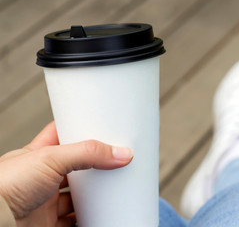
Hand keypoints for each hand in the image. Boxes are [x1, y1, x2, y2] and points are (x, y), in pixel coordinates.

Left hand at [0, 122, 132, 226]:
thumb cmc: (3, 185)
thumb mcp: (51, 158)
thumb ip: (87, 153)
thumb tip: (119, 153)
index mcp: (38, 154)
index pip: (61, 134)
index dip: (79, 129)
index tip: (99, 127)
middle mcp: (42, 176)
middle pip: (75, 166)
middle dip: (93, 163)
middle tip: (112, 158)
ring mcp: (46, 200)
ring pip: (76, 194)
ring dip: (92, 192)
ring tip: (111, 186)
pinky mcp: (50, 221)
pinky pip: (75, 218)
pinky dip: (88, 215)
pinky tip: (98, 211)